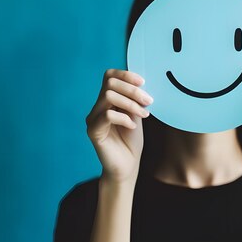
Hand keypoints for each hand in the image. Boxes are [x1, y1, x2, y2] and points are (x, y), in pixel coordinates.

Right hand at [86, 69, 152, 183]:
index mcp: (107, 101)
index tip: (143, 82)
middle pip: (110, 83)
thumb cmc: (131, 141)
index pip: (109, 76)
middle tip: (149, 101)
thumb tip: (141, 84)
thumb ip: (135, 100)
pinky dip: (124, 118)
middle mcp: (97, 107)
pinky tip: (132, 126)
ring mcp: (93, 119)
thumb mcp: (136, 115)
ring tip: (144, 114)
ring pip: (108, 96)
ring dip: (130, 103)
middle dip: (132, 90)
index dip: (125, 75)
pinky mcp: (93, 131)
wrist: (127, 166)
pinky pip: (107, 116)